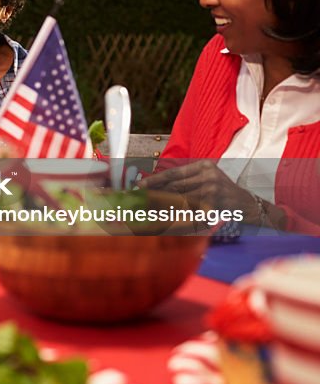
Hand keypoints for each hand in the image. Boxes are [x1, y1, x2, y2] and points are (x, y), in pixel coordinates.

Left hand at [139, 160, 254, 212]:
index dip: (154, 180)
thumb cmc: (221, 190)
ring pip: (179, 199)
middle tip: (138, 199)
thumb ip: (185, 179)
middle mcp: (208, 176)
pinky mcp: (213, 206)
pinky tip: (163, 218)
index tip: (139, 186)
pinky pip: (189, 211)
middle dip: (154, 193)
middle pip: (174, 186)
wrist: (246, 204)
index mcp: (204, 166)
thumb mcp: (206, 177)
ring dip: (161, 206)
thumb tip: (156, 185)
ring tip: (146, 209)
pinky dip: (175, 215)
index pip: (173, 173)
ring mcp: (212, 191)